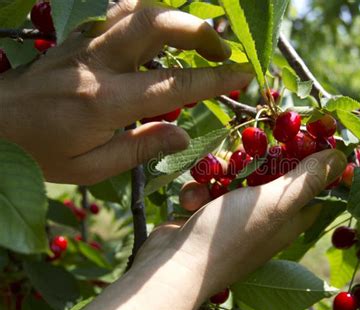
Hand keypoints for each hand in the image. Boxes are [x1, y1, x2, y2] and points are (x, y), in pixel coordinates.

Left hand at [0, 0, 252, 184]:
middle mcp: (98, 62)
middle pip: (155, 24)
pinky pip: (120, 12)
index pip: (174, 84)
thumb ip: (140, 148)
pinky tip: (163, 31)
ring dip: (177, 18)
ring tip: (199, 40)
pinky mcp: (78, 35)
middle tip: (223, 53)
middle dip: (199, 33)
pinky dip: (150, 15)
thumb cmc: (40, 152)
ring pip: (138, 9)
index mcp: (104, 102)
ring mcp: (85, 43)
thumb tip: (183, 137)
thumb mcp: (90, 167)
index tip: (244, 76)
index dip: (215, 79)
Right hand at [80, 149, 345, 309]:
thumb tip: (343, 157)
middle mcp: (265, 218)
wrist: (174, 266)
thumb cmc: (230, 235)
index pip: (315, 187)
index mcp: (289, 219)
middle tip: (253, 141)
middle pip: (273, 175)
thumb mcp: (275, 202)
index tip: (308, 133)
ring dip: (222, 173)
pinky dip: (200, 190)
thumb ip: (307, 179)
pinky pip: (210, 188)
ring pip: (236, 176)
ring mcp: (234, 216)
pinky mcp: (207, 213)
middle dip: (260, 158)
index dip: (316, 160)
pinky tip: (191, 201)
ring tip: (214, 176)